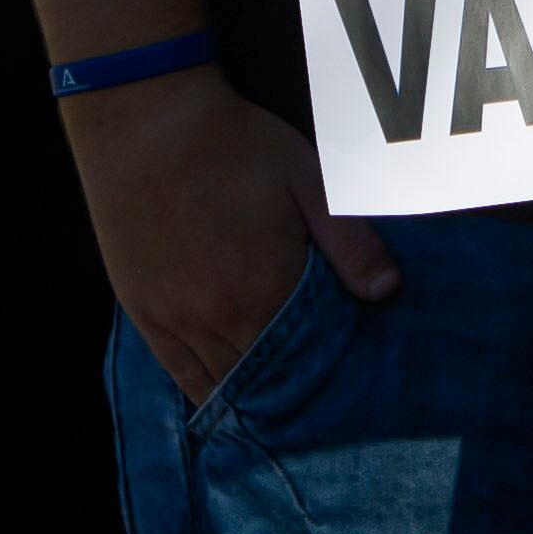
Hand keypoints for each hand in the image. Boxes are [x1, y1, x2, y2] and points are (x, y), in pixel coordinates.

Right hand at [65, 64, 401, 403]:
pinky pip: (180, 376)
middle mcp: (217, 317)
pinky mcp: (144, 313)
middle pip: (267, 380)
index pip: (309, 359)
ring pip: (224, 384)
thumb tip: (387, 291)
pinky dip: (207, 395)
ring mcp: (175, 319)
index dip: (331, 375)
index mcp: (264, 288)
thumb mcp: (307, 181)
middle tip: (326, 404)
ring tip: (285, 409)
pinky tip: (230, 407)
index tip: (353, 385)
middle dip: (298, 391)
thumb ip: (350, 243)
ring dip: (256, 399)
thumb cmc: (233, 146)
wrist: (147, 123)